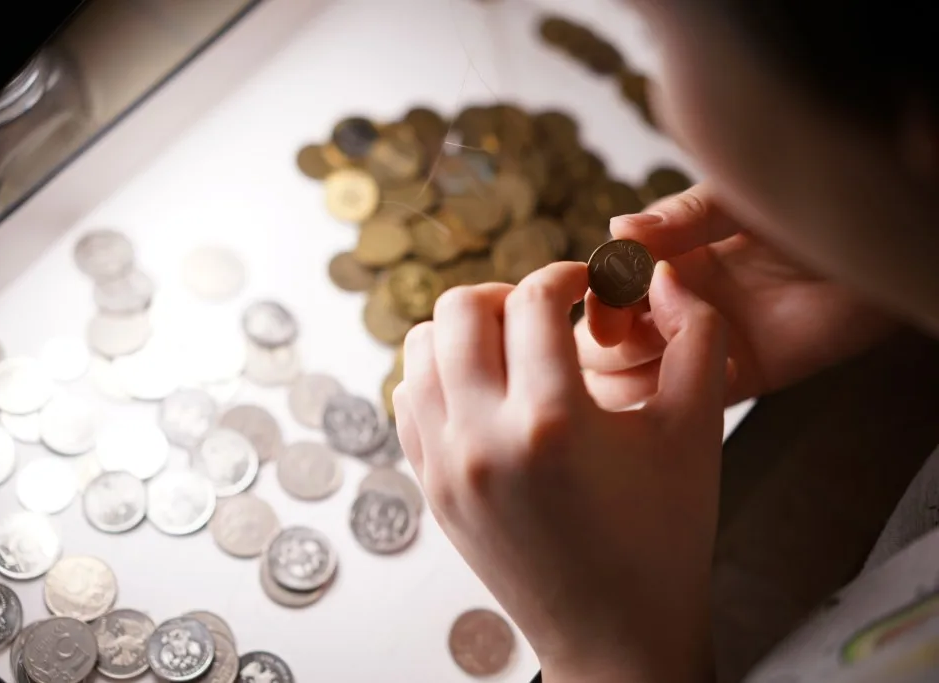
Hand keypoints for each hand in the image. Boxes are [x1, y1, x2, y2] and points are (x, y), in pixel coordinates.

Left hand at [393, 261, 726, 682]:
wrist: (616, 634)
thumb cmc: (663, 538)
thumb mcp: (696, 431)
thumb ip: (695, 338)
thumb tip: (663, 280)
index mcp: (551, 421)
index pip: (533, 299)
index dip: (566, 274)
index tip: (587, 284)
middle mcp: (482, 438)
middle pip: (458, 309)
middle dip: (506, 293)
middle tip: (544, 313)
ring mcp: (445, 464)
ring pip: (420, 349)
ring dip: (465, 331)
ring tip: (511, 348)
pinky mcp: (431, 486)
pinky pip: (408, 399)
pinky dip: (438, 375)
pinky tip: (485, 390)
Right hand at [578, 183, 898, 409]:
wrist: (879, 244)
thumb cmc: (812, 211)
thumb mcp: (737, 200)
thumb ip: (680, 217)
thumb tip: (616, 229)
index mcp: (664, 258)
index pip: (601, 290)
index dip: (595, 300)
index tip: (607, 300)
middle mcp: (673, 304)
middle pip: (601, 345)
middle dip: (607, 341)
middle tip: (639, 328)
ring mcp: (700, 344)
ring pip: (629, 382)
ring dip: (636, 372)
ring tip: (671, 346)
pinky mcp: (737, 377)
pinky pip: (687, 401)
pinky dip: (685, 391)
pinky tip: (717, 362)